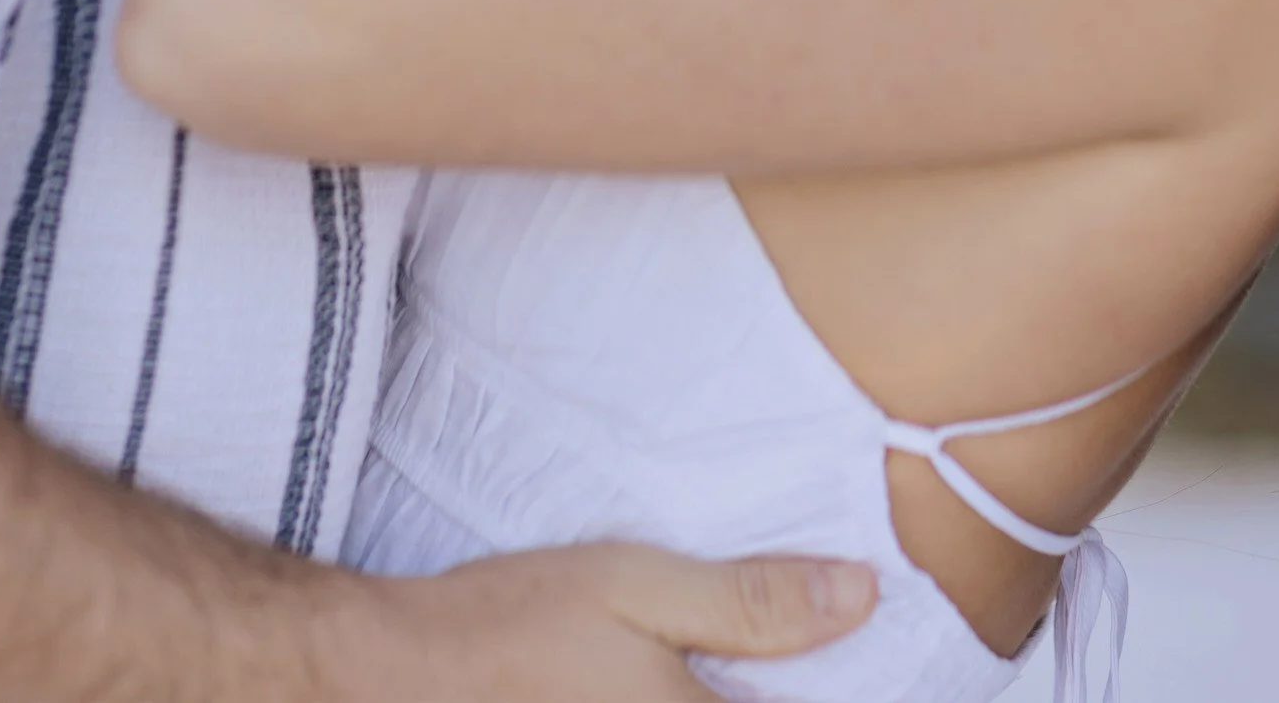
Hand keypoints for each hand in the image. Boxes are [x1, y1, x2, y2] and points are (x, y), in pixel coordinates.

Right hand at [343, 538, 876, 701]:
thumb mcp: (636, 586)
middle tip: (799, 659)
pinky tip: (678, 683)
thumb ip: (753, 601)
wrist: (396, 678)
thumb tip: (863, 595)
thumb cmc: (517, 623)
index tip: (882, 663)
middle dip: (796, 689)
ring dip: (730, 691)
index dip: (852, 689)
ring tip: (717, 664)